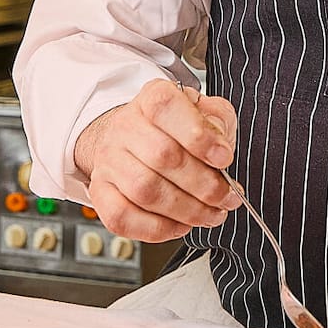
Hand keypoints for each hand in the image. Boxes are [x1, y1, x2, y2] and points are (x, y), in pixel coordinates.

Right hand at [73, 79, 240, 241]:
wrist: (135, 138)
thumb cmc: (177, 128)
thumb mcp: (207, 112)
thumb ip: (218, 122)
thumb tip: (220, 149)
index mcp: (153, 98)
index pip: (167, 107)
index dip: (199, 136)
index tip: (224, 158)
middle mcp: (125, 126)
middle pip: (162, 157)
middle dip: (204, 185)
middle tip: (227, 197)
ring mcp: (109, 161)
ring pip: (145, 191)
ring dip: (187, 211)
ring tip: (211, 214)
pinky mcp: (100, 193)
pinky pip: (122, 218)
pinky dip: (158, 229)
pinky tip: (181, 224)